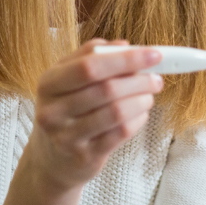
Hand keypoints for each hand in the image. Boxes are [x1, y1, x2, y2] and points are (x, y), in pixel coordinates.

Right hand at [27, 39, 163, 192]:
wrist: (53, 159)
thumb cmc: (68, 110)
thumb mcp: (70, 79)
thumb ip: (93, 56)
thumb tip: (125, 45)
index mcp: (48, 83)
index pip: (89, 65)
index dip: (125, 59)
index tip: (154, 54)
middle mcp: (52, 111)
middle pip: (106, 89)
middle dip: (140, 80)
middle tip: (157, 78)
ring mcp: (66, 136)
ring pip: (117, 112)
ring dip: (142, 100)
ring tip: (149, 96)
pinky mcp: (84, 156)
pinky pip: (121, 133)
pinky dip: (138, 120)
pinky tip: (141, 114)